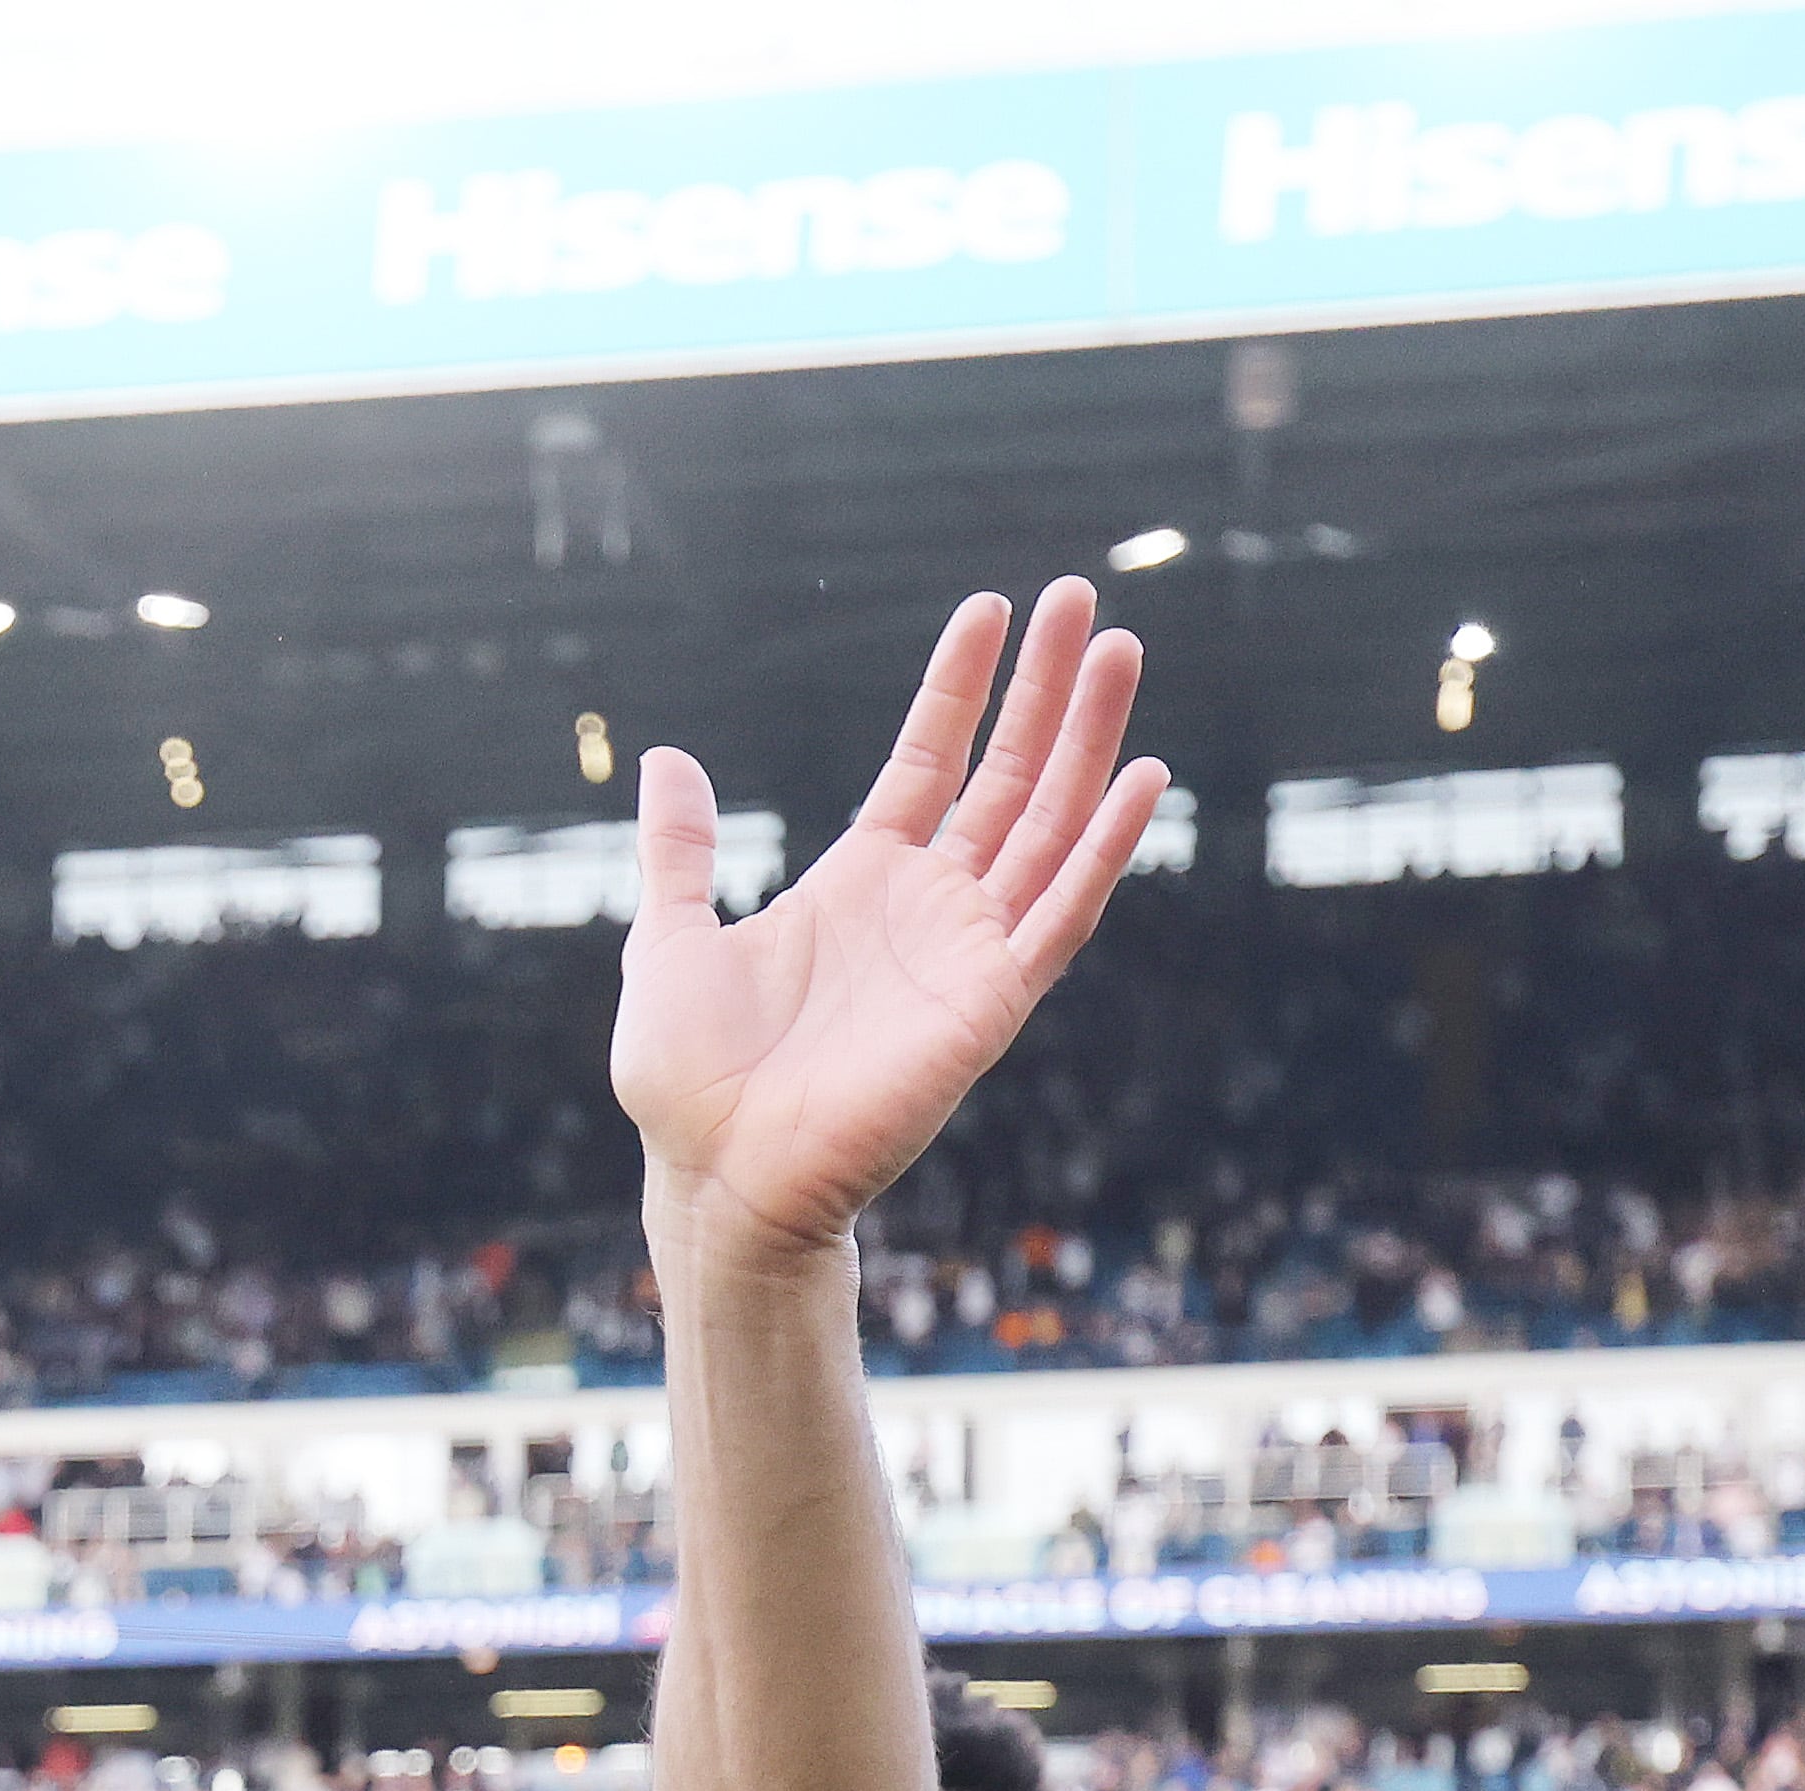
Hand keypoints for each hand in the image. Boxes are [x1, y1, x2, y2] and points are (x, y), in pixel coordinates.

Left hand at [613, 583, 1165, 1258]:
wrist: (718, 1180)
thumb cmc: (689, 1084)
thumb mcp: (668, 940)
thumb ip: (678, 851)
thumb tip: (665, 757)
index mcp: (859, 885)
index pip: (929, 762)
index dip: (960, 688)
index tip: (990, 610)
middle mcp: (924, 909)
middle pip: (1007, 776)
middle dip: (1045, 689)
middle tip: (1082, 597)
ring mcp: (964, 954)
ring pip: (1049, 826)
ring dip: (1088, 739)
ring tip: (1120, 649)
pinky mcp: (989, 1005)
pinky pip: (1061, 915)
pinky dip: (1102, 849)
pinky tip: (1140, 775)